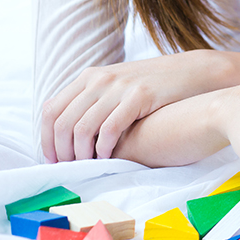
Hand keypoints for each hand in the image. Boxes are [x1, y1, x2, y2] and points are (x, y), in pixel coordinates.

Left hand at [41, 50, 227, 162]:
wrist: (194, 72)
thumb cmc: (155, 85)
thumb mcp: (118, 84)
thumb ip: (93, 100)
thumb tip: (67, 132)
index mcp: (89, 76)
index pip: (51, 111)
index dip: (46, 140)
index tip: (54, 159)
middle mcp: (99, 79)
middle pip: (63, 123)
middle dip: (62, 152)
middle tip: (70, 168)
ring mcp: (119, 86)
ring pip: (82, 129)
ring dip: (81, 154)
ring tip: (89, 165)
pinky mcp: (139, 96)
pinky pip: (110, 129)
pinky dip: (104, 149)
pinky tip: (108, 156)